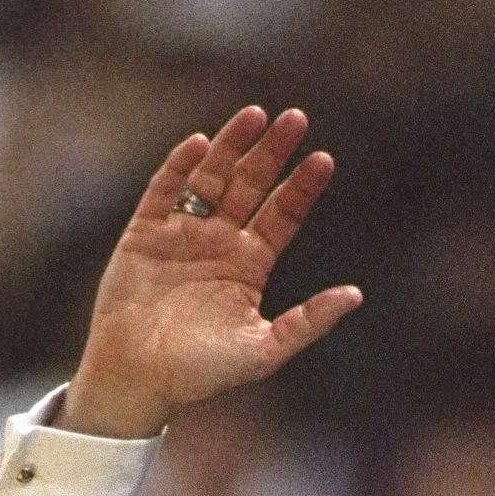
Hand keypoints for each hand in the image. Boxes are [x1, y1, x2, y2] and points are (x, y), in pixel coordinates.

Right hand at [63, 106, 362, 437]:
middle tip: (296, 119)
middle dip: (272, 152)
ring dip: (231, 146)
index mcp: (250, 265)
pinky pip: (163, 190)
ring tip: (255, 115)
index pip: (282, 215)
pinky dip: (179, 166)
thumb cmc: (202, 374)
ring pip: (211, 177)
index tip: (323, 159)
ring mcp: (181, 234)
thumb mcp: (264, 350)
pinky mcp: (144, 233)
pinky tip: (199, 144)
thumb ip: (308, 322)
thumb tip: (356, 295)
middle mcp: (219, 242)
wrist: (138, 380)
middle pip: (252, 185)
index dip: (302, 187)